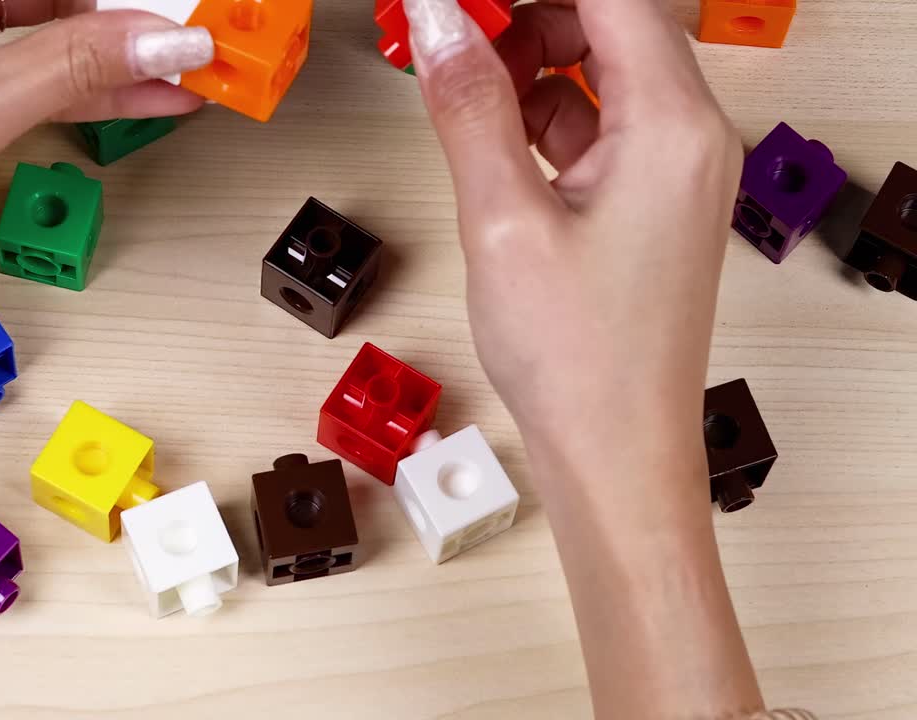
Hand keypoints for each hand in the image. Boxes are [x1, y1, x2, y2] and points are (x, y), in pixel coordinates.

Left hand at [0, 0, 213, 286]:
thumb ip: (79, 66)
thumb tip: (162, 38)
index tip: (186, 16)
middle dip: (123, 23)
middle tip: (191, 49)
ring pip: (36, 29)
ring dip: (106, 60)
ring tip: (180, 79)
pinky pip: (13, 64)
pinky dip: (67, 87)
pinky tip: (128, 98)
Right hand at [403, 1, 759, 717]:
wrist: (615, 454)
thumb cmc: (580, 360)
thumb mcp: (503, 219)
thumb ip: (470, 106)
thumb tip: (443, 21)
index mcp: (673, 127)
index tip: (468, 4)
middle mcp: (691, 139)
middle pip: (611, 24)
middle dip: (528, 19)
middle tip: (453, 38)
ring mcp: (674, 173)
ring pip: (601, 75)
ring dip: (531, 69)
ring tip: (463, 97)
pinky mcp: (651, 204)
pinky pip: (598, 127)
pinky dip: (543, 120)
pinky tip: (493, 145)